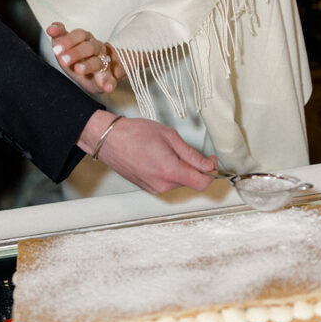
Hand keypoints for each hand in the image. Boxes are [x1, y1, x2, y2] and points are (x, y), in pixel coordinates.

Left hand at [46, 22, 121, 93]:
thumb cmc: (77, 57)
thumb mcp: (65, 45)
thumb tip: (50, 28)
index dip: (68, 40)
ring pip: (98, 62)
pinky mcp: (108, 78)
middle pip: (89, 47)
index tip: (56, 49)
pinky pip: (111, 80)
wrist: (94, 73)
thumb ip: (58, 35)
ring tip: (79, 69)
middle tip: (63, 60)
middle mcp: (96, 48)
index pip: (79, 35)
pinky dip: (110, 83)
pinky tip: (107, 87)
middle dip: (76, 53)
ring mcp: (104, 62)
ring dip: (88, 66)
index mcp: (85, 38)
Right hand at [77, 110, 216, 193]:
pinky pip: (166, 182)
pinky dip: (169, 172)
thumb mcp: (168, 136)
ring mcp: (154, 188)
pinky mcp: (148, 188)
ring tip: (166, 150)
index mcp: (170, 171)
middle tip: (185, 148)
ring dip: (180, 169)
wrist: (109, 140)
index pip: (202, 182)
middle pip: (190, 181)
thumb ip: (191, 154)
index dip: (211, 172)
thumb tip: (207, 165)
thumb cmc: (135, 133)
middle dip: (194, 167)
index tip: (210, 160)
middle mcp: (163, 185)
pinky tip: (158, 157)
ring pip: (178, 182)